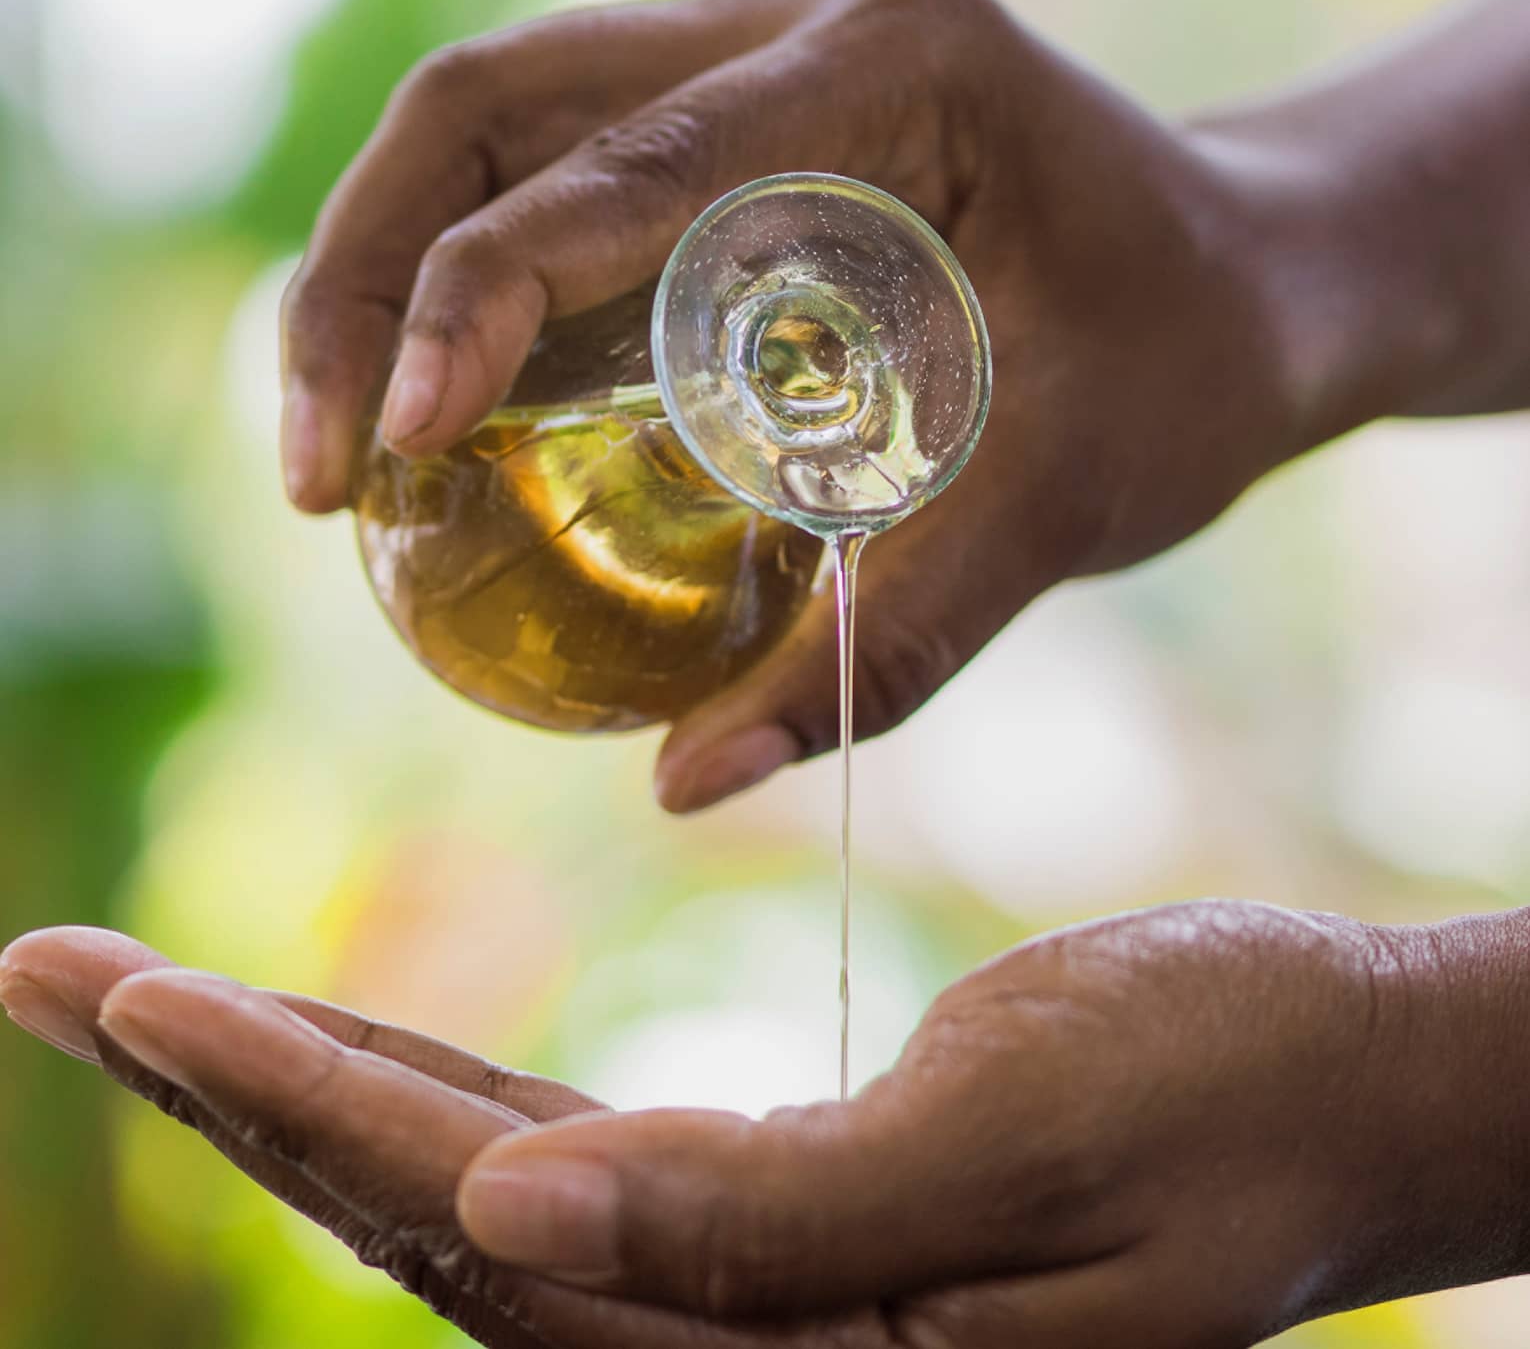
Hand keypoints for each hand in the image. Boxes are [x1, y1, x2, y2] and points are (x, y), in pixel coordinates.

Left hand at [6, 902, 1515, 1346]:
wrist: (1344, 1085)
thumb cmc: (1225, 1097)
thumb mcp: (1023, 1146)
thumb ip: (767, 1223)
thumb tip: (506, 1219)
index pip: (474, 1224)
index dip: (285, 1097)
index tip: (116, 993)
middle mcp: (743, 1348)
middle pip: (428, 1217)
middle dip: (236, 1089)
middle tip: (56, 974)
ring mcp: (758, 1290)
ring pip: (475, 1195)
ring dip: (312, 1089)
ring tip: (160, 1003)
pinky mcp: (791, 1219)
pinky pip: (573, 1167)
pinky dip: (443, 1104)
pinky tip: (359, 1058)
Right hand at [280, 0, 1296, 810]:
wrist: (1258, 281)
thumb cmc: (1191, 370)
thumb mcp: (1071, 504)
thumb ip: (891, 645)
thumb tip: (686, 787)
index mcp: (889, 62)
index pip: (618, 160)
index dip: (468, 295)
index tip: (386, 444)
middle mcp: (790, 25)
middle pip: (487, 109)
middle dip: (358, 279)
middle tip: (314, 471)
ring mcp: (746, 59)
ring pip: (487, 132)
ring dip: (379, 278)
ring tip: (338, 455)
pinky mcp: (726, 125)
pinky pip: (545, 184)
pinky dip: (463, 295)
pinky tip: (437, 422)